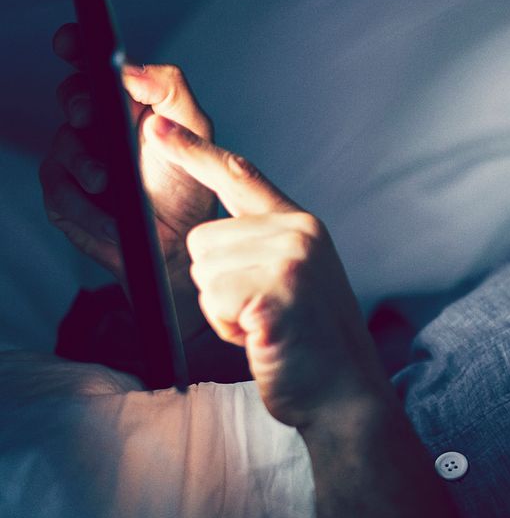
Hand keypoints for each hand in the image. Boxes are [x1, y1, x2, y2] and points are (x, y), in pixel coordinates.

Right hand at [40, 23, 216, 337]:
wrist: (176, 245)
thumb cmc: (187, 186)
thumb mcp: (194, 132)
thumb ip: (171, 90)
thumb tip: (132, 68)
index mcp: (128, 100)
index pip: (94, 61)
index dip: (77, 45)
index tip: (71, 42)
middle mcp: (98, 121)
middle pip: (71, 94)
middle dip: (77, 102)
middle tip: (89, 115)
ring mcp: (77, 156)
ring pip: (63, 142)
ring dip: (84, 163)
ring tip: (107, 181)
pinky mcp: (63, 192)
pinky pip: (58, 187)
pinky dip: (83, 201)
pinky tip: (106, 212)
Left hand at [150, 114, 468, 517]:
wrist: (347, 394)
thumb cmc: (312, 344)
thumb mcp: (296, 279)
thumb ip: (263, 246)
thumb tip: (210, 236)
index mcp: (301, 224)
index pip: (239, 174)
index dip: (193, 149)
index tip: (153, 123)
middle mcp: (297, 232)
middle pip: (202, 240)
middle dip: (216, 285)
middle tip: (260, 311)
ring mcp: (289, 261)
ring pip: (201, 272)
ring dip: (221, 310)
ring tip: (263, 325)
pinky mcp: (275, 294)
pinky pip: (214, 299)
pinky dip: (229, 328)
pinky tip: (262, 338)